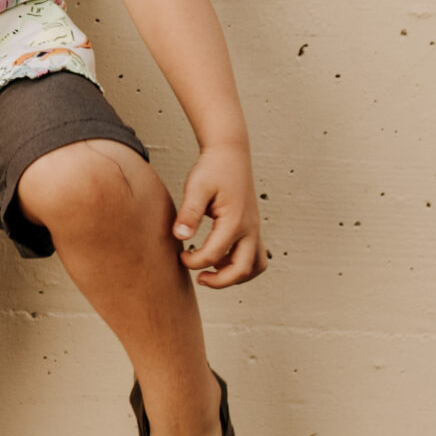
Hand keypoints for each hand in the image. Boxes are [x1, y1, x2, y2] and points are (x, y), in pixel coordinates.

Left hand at [174, 145, 267, 287]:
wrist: (230, 154)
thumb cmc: (213, 169)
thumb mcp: (196, 188)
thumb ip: (189, 213)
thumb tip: (180, 236)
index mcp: (234, 221)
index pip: (213, 255)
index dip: (193, 262)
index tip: (180, 255)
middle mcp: (249, 228)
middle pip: (243, 270)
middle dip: (220, 281)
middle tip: (199, 279)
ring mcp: (254, 229)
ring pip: (256, 266)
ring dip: (236, 276)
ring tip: (213, 272)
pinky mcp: (252, 228)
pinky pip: (255, 256)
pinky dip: (241, 264)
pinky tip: (220, 257)